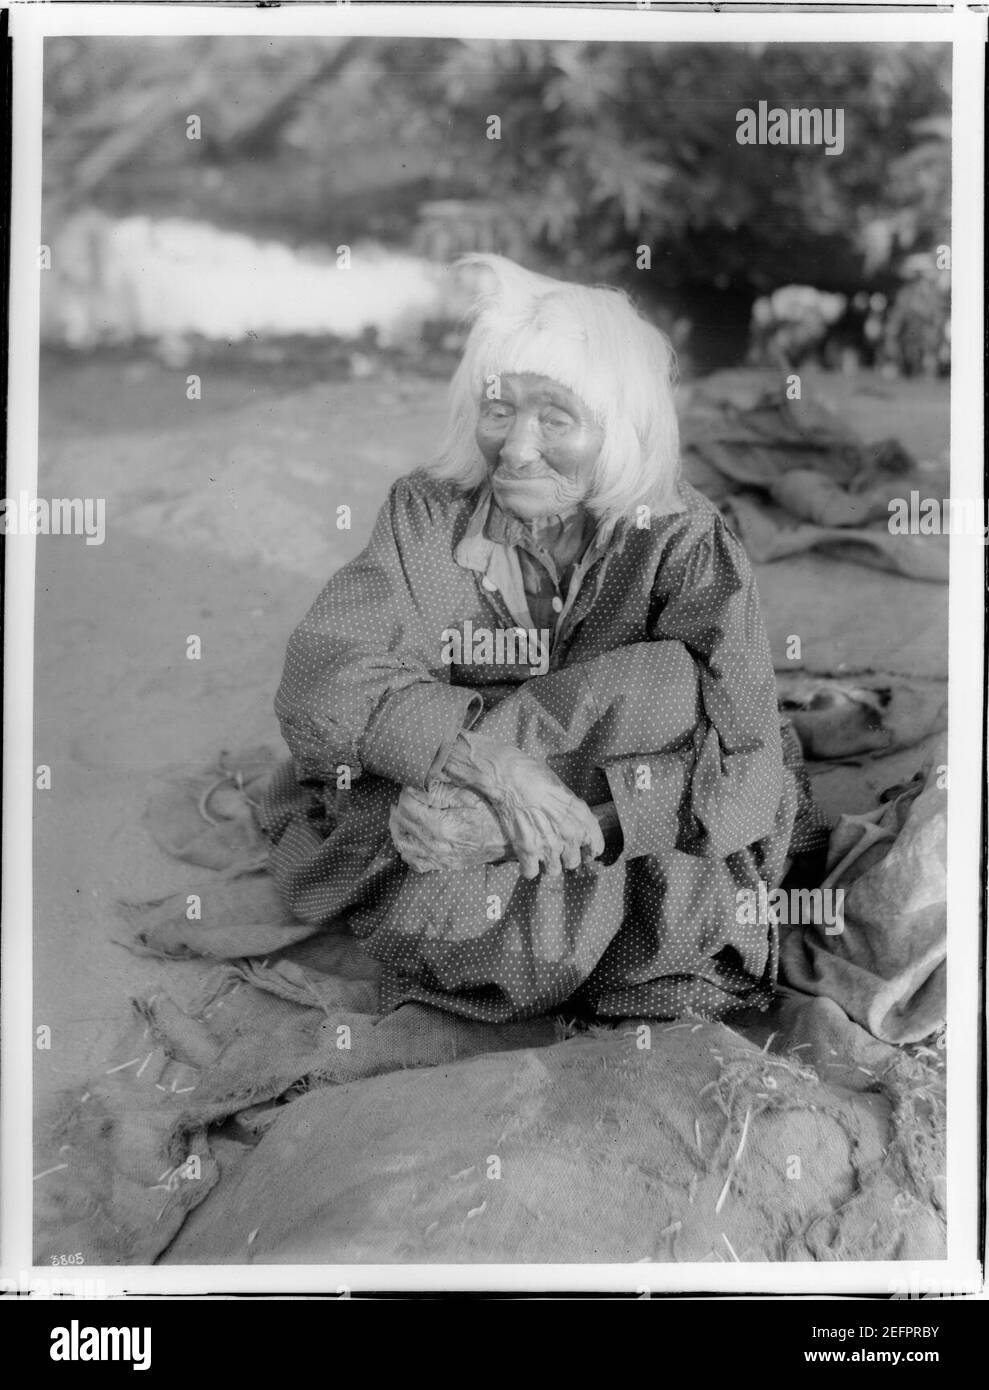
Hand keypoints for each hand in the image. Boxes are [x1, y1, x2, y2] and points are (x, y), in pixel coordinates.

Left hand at [390, 781, 510, 873]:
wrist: (513, 841)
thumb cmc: (494, 814)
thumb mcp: (470, 796)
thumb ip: (441, 792)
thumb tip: (417, 787)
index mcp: (442, 827)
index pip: (407, 807)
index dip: (406, 792)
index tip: (414, 784)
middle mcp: (436, 847)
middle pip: (401, 824)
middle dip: (400, 806)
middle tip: (409, 795)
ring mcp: (439, 859)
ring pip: (403, 844)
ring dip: (399, 826)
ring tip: (405, 812)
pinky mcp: (444, 865)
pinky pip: (415, 862)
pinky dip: (408, 849)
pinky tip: (413, 835)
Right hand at [438, 731, 604, 878]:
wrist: (509, 777)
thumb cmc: (534, 776)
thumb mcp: (563, 789)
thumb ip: (572, 811)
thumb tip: (572, 821)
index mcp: (582, 817)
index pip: (596, 847)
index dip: (587, 850)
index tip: (581, 850)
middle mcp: (570, 834)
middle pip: (573, 862)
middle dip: (563, 856)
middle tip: (552, 847)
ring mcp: (549, 845)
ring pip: (553, 871)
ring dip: (545, 863)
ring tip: (537, 852)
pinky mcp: (528, 851)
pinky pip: (531, 873)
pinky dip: (526, 867)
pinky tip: (524, 857)